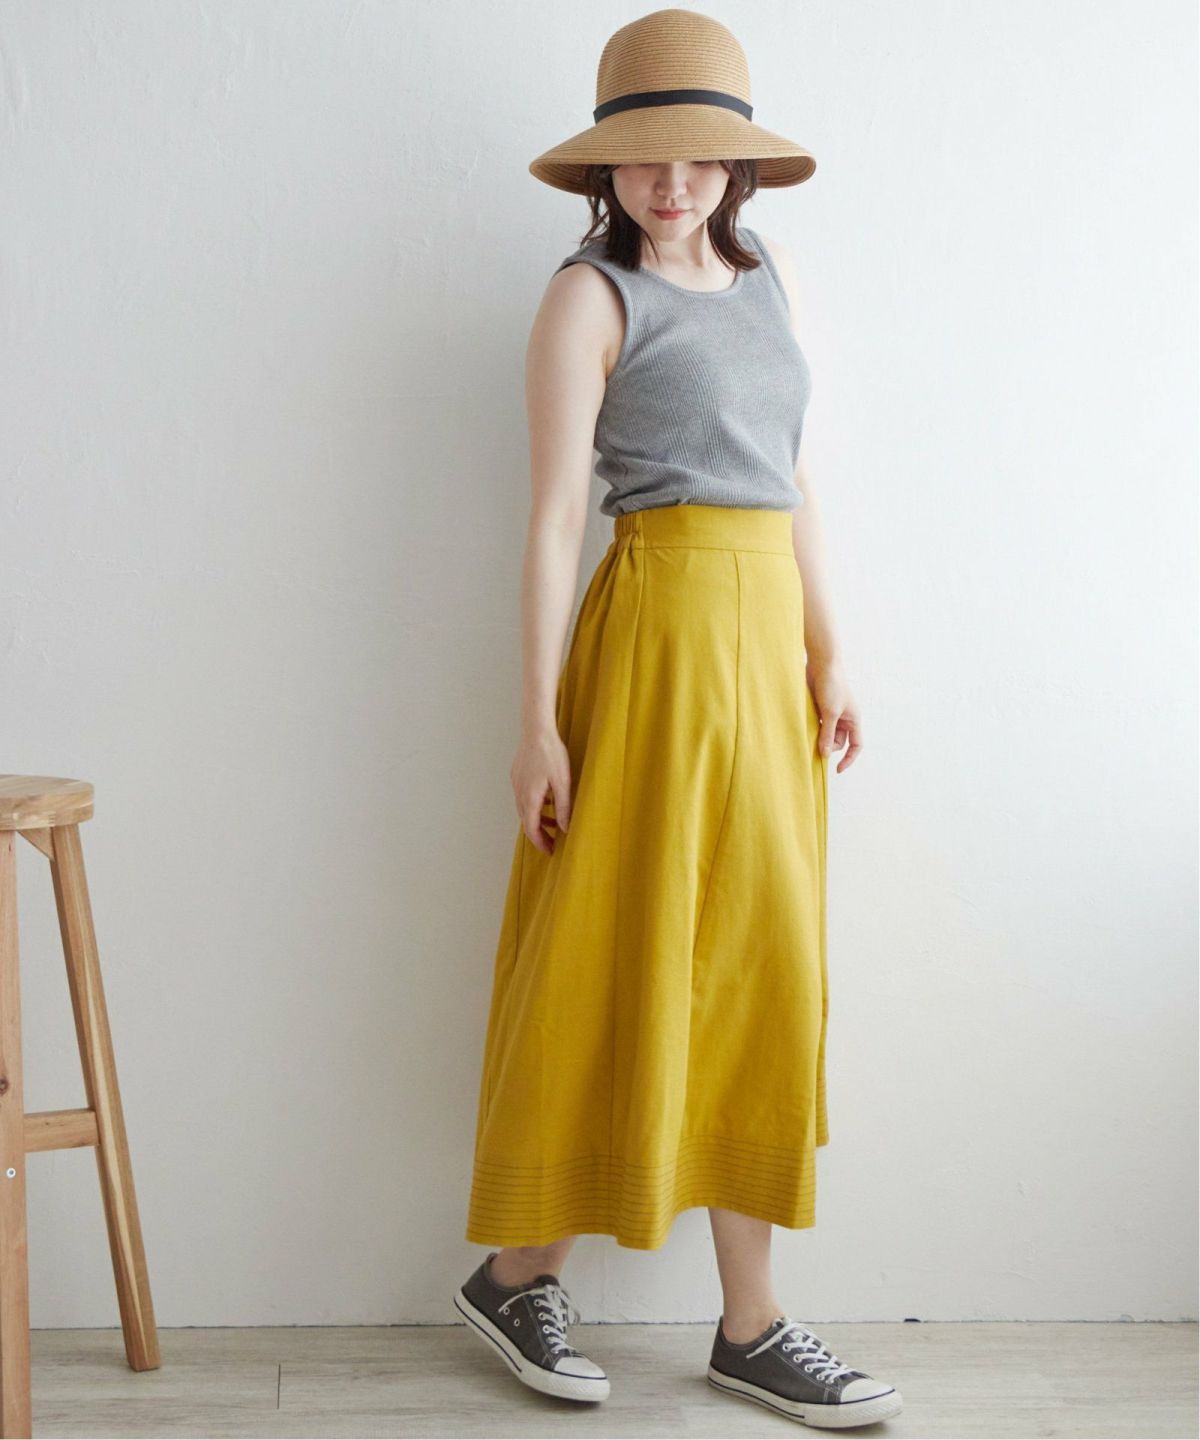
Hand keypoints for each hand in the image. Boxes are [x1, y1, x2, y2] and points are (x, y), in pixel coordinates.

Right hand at [511, 726, 571, 853]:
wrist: (536, 730)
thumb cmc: (552, 754)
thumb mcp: (563, 783)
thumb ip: (563, 807)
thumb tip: (564, 828)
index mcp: (530, 797)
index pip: (532, 829)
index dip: (540, 843)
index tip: (550, 851)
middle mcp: (520, 793)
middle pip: (526, 822)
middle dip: (539, 835)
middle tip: (552, 844)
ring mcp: (516, 784)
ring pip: (525, 810)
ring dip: (538, 820)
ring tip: (554, 824)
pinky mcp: (517, 775)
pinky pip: (524, 798)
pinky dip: (535, 806)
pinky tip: (547, 802)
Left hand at [807, 660, 861, 773]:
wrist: (822, 664)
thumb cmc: (831, 686)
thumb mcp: (830, 713)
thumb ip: (827, 734)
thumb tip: (825, 754)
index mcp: (853, 719)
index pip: (856, 745)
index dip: (849, 759)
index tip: (837, 769)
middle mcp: (845, 718)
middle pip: (837, 741)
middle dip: (827, 745)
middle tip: (814, 743)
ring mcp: (832, 713)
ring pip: (826, 733)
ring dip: (818, 736)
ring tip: (809, 732)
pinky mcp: (820, 708)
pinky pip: (817, 724)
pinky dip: (811, 728)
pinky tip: (804, 725)